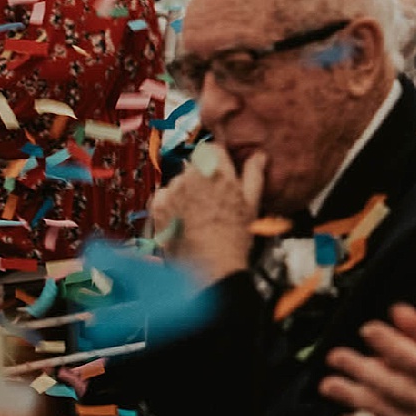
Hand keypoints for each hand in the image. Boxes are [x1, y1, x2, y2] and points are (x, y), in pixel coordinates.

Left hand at [151, 145, 264, 282]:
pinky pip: (163, 195)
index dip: (218, 159)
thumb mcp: (252, 203)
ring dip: (187, 189)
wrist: (209, 267)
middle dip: (202, 176)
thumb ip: (254, 174)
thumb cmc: (234, 235)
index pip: (212, 148)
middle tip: (213, 198)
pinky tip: (183, 217)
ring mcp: (171, 191)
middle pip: (194, 165)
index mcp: (216, 170)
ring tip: (199, 212)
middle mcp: (190, 176)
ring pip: (179, 180)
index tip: (222, 172)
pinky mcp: (157, 207)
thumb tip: (258, 155)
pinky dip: (170, 202)